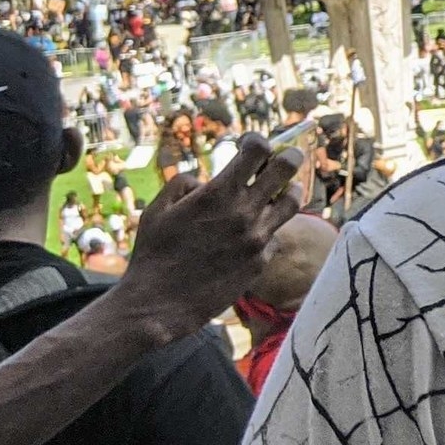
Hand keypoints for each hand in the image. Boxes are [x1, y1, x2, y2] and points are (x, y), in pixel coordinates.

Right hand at [113, 139, 305, 346]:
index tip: (249, 144)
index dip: (256, 141)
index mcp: (219, 193)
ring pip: (292, 202)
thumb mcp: (158, 208)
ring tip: (282, 190)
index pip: (258, 150)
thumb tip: (207, 180)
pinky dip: (267, 230)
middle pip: (287, 169)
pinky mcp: (261, 262)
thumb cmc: (153, 254)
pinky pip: (274, 236)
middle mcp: (245, 212)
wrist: (158, 304)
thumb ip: (184, 183)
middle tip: (287, 155)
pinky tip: (252, 234)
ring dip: (288, 191)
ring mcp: (258, 238)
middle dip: (289, 156)